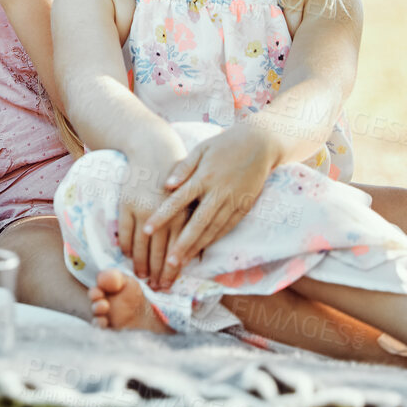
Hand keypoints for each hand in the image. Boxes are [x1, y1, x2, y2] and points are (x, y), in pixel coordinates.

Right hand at [118, 132, 188, 288]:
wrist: (153, 149)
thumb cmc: (178, 174)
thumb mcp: (192, 197)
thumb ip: (194, 224)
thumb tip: (199, 254)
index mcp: (183, 213)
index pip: (178, 249)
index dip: (173, 269)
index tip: (170, 283)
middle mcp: (164, 214)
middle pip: (159, 251)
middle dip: (158, 272)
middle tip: (156, 288)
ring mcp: (142, 209)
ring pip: (141, 245)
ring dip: (140, 264)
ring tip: (141, 277)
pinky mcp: (126, 204)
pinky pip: (126, 232)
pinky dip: (126, 246)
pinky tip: (128, 256)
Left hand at [144, 124, 280, 288]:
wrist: (260, 143)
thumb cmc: (224, 144)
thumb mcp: (201, 149)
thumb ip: (183, 167)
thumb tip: (166, 185)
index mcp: (204, 177)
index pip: (178, 201)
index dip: (162, 216)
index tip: (146, 230)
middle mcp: (218, 192)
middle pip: (197, 223)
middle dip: (182, 244)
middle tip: (168, 263)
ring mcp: (233, 201)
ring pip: (213, 230)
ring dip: (197, 248)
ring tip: (182, 263)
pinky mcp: (244, 207)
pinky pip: (227, 228)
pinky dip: (214, 240)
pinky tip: (202, 250)